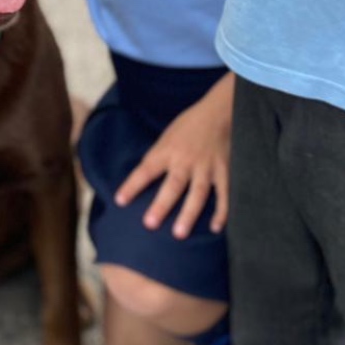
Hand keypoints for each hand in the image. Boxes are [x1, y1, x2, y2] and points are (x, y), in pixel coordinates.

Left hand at [115, 83, 231, 237]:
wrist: (219, 111)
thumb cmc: (189, 125)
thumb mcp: (167, 136)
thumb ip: (158, 157)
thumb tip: (144, 178)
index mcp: (167, 150)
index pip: (146, 170)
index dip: (132, 185)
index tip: (120, 201)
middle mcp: (186, 160)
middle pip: (172, 186)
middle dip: (161, 205)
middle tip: (149, 224)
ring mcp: (206, 167)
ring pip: (197, 193)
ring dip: (188, 214)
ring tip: (179, 233)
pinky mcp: (224, 170)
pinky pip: (224, 194)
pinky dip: (222, 211)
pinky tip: (216, 227)